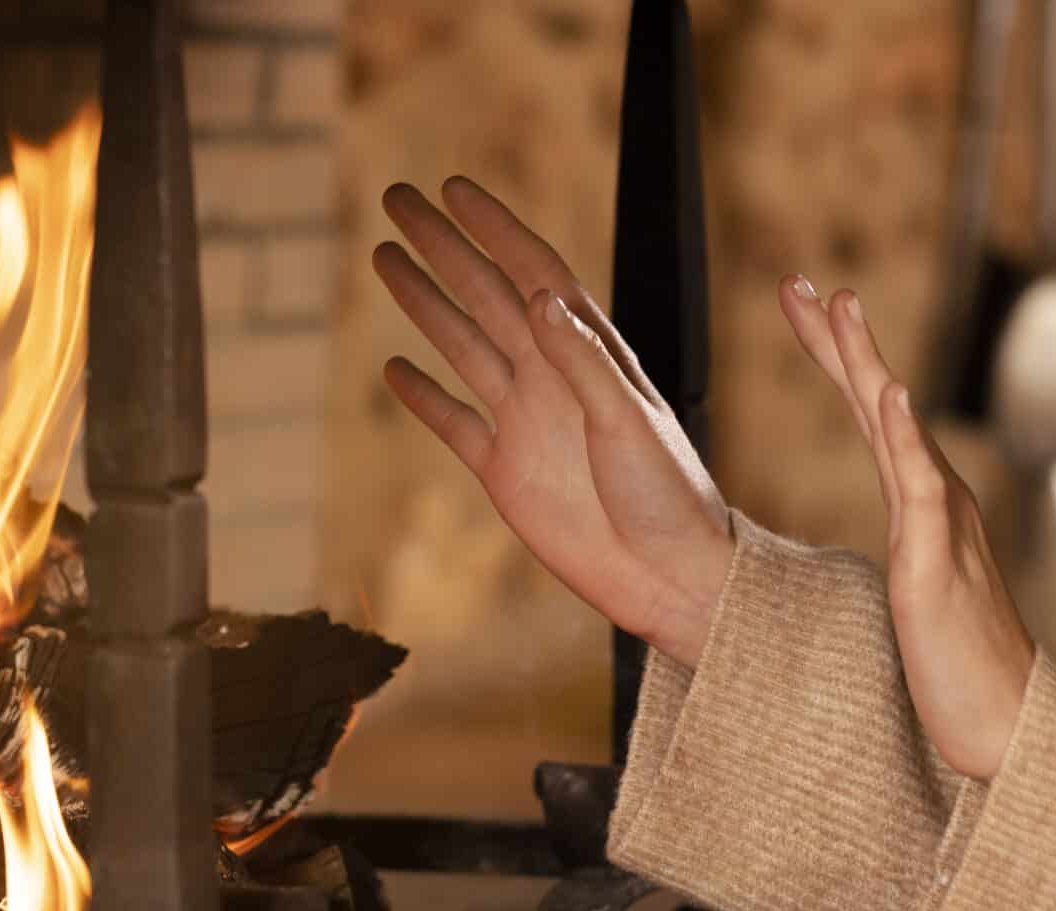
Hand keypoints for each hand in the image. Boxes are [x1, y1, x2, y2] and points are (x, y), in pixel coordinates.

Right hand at [372, 177, 732, 666]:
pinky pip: (454, 422)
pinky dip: (423, 395)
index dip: (494, 228)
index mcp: (591, 354)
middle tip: (398, 198)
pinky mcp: (506, 473)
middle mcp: (553, 377)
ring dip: (424, 301)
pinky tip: (394, 367)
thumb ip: (583, 361)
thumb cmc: (669, 497)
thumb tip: (537, 297)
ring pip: (462, 345)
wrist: (669, 576)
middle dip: (442, 245)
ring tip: (385, 258)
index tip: (454, 189)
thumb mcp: (630, 421)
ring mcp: (526, 422)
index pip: (534, 272)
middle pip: (485, 294)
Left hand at [778, 279, 1035, 779]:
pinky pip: (919, 487)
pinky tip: (888, 390)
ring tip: (841, 305)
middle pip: (875, 402)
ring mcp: (937, 525)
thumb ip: (910, 551)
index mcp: (920, 502)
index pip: (868, 414)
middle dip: (837, 339)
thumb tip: (902, 533)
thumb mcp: (916, 593)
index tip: (802, 305)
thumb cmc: (959, 664)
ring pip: (894, 428)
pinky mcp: (934, 563)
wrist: (1005, 721)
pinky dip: (902, 435)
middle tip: (800, 281)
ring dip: (867, 362)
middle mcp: (933, 498)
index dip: (836, 359)